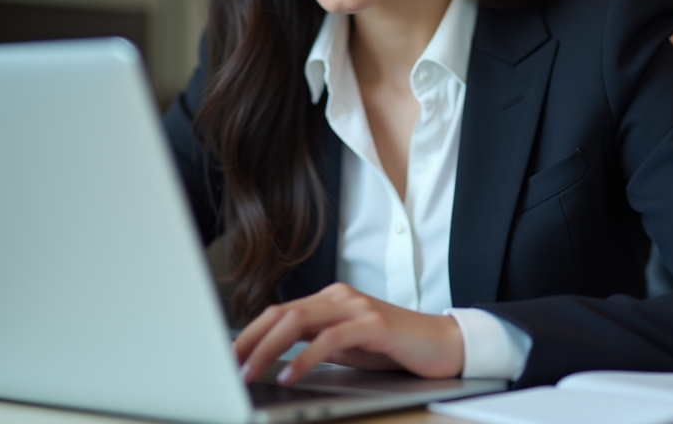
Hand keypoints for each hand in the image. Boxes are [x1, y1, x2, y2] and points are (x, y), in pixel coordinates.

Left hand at [233, 283, 464, 384]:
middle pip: (282, 313)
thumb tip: (278, 359)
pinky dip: (304, 358)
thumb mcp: (349, 347)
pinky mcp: (374, 324)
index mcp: (331, 300)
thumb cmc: (396, 348)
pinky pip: (330, 339)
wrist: (444, 345)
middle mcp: (340, 297)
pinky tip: (290, 374)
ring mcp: (357, 307)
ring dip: (268, 349)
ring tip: (249, 372)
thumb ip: (318, 345)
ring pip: (298, 321)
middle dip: (249, 340)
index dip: (250, 333)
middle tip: (229, 365)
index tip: (228, 356)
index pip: (280, 312)